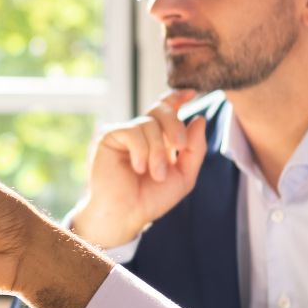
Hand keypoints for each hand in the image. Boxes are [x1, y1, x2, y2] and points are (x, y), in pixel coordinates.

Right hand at [68, 90, 209, 247]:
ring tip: (156, 174)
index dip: (178, 97)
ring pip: (149, 123)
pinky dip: (142, 150)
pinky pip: (133, 130)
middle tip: (180, 146)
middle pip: (161, 109)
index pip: (167, 109)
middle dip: (175, 125)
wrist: (126, 215)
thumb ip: (195, 148)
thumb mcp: (184, 175)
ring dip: (158, 151)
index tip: (192, 93)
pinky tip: (138, 168)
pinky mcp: (109, 137)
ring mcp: (124, 134)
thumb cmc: (151, 199)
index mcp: (158, 139)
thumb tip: (199, 118)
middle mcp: (140, 133)